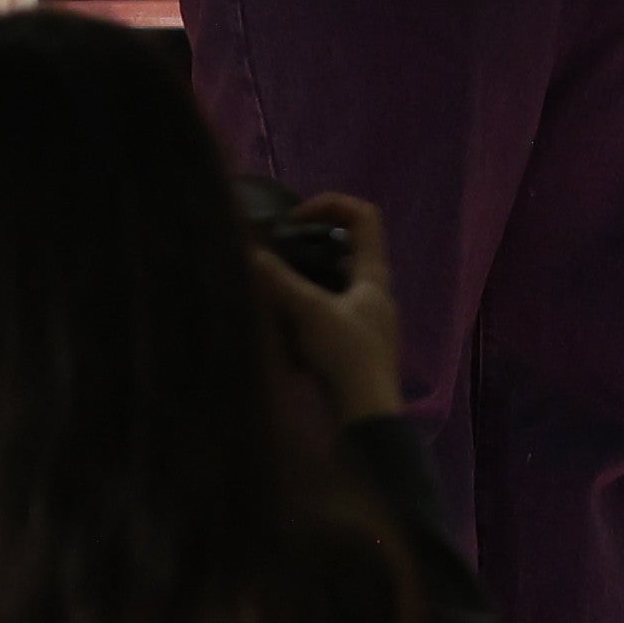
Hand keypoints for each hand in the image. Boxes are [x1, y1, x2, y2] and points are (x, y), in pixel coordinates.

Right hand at [250, 193, 405, 422]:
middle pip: (347, 250)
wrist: (366, 418)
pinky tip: (279, 327)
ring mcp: (365, 323)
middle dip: (310, 245)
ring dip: (304, 281)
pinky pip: (327, 317)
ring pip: (334, 285)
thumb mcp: (309, 311)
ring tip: (271, 287)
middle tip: (277, 252)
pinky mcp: (352, 349)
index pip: (364, 216)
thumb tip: (248, 251)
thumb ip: (278, 280)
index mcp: (374, 275)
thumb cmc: (347, 356)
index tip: (294, 220)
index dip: (331, 204)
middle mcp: (375, 294)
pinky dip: (304, 314)